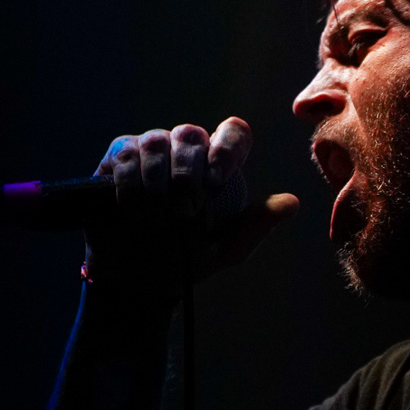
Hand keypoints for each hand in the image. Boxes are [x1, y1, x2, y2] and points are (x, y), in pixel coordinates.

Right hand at [84, 116, 297, 300]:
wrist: (139, 278)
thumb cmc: (187, 258)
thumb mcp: (227, 249)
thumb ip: (257, 224)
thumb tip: (292, 203)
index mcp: (218, 163)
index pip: (233, 131)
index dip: (226, 150)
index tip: (216, 182)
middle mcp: (186, 149)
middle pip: (191, 134)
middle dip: (187, 176)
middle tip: (184, 213)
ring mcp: (150, 149)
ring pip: (156, 142)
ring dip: (157, 184)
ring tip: (157, 219)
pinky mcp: (117, 158)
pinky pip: (125, 155)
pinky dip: (130, 185)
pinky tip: (132, 212)